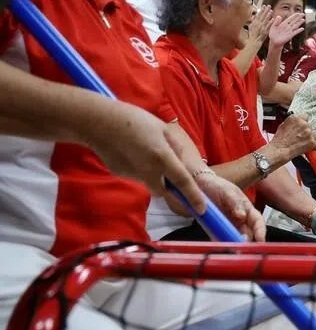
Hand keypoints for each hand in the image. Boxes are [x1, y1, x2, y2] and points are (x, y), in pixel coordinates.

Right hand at [84, 104, 206, 211]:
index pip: (182, 182)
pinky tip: (129, 152)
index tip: (201, 209)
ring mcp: (132, 175)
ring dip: (151, 174)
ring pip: (148, 182)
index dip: (193, 197)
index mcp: (162, 157)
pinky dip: (137, 168)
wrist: (99, 122)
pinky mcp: (119, 174)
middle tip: (164, 166)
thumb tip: (182, 163)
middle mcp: (148, 171)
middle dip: (167, 185)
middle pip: (162, 190)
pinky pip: (135, 175)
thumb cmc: (135, 120)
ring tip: (142, 150)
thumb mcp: (163, 129)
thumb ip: (175, 148)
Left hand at [196, 171, 265, 240]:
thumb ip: (235, 202)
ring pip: (234, 239)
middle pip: (247, 234)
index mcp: (246, 209)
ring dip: (233, 244)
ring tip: (230, 246)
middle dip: (246, 241)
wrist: (198, 185)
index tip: (260, 240)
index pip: (257, 222)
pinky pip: (220, 239)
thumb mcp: (228, 191)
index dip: (260, 231)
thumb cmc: (216, 185)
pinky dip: (220, 243)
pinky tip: (219, 244)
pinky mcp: (216, 229)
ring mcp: (228, 225)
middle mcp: (239, 220)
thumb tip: (242, 215)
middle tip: (240, 244)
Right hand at [246, 5, 271, 45]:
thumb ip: (252, 21)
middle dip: (265, 10)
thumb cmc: (252, 35)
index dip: (261, 10)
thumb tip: (253, 16)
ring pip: (265, 20)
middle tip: (269, 6)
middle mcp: (258, 24)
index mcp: (254, 22)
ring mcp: (262, 28)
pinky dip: (270, 23)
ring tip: (271, 11)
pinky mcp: (265, 31)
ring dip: (268, 15)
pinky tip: (273, 19)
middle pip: (262, 16)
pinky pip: (268, 26)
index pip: (258, 15)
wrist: (253, 42)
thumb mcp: (250, 27)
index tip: (264, 6)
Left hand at [268, 13, 305, 47]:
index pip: (290, 19)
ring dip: (299, 23)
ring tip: (303, 19)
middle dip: (298, 18)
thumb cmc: (273, 34)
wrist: (274, 41)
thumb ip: (276, 22)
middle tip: (303, 14)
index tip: (298, 13)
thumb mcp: (273, 27)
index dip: (294, 16)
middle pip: (294, 21)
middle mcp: (287, 27)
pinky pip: (295, 32)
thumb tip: (279, 16)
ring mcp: (289, 31)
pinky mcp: (290, 35)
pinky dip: (298, 30)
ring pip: (295, 26)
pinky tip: (302, 28)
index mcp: (283, 24)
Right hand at [270, 113, 315, 159]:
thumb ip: (292, 123)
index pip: (305, 116)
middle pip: (310, 126)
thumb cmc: (279, 140)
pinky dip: (313, 147)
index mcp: (296, 118)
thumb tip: (296, 124)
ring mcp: (309, 133)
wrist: (279, 150)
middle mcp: (304, 124)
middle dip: (306, 132)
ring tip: (303, 142)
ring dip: (310, 138)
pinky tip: (307, 148)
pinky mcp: (312, 142)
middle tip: (300, 137)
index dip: (303, 122)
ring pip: (314, 134)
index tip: (302, 126)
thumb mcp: (283, 125)